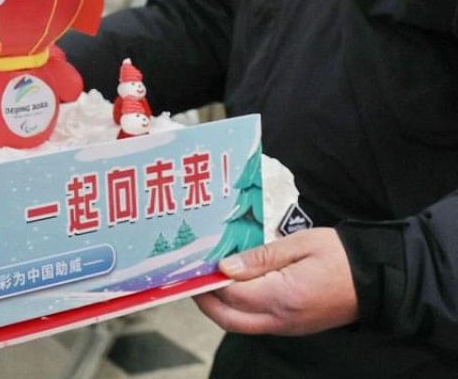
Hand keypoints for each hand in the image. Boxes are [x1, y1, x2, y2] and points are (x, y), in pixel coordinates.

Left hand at [193, 228, 358, 335]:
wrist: (381, 279)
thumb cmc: (342, 256)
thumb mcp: (300, 245)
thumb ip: (260, 258)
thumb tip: (225, 267)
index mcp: (283, 296)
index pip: (231, 294)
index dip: (209, 280)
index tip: (194, 265)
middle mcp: (282, 319)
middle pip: (229, 318)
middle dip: (204, 301)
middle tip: (191, 280)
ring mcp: (288, 327)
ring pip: (241, 325)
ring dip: (219, 307)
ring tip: (208, 282)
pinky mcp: (294, 327)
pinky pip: (257, 324)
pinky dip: (238, 310)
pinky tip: (234, 290)